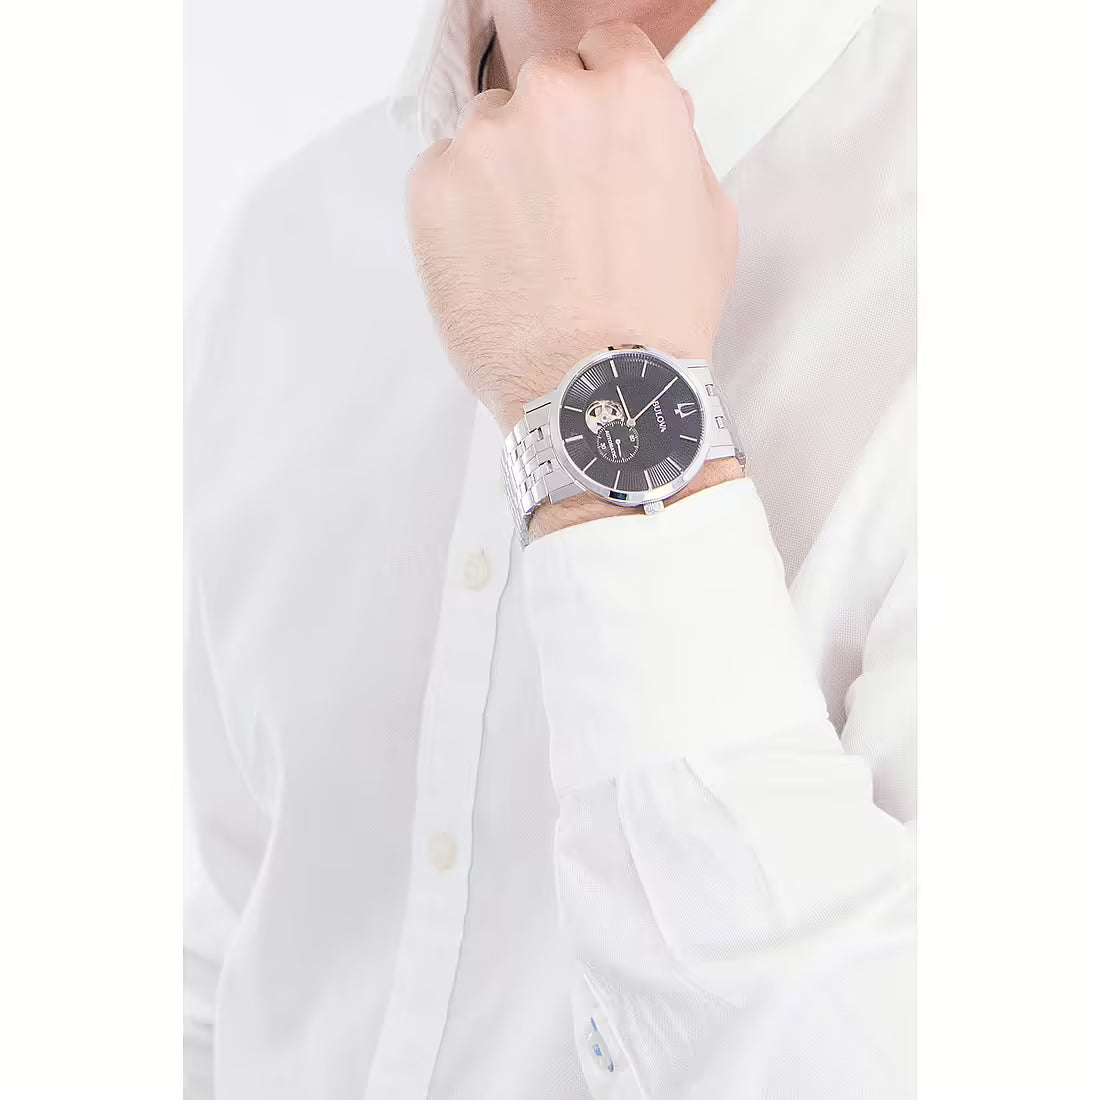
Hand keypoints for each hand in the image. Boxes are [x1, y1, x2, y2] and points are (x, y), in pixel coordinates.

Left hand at [407, 21, 738, 434]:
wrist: (596, 389)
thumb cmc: (656, 321)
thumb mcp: (709, 219)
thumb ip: (674, 147)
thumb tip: (652, 121)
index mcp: (631, 95)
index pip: (605, 51)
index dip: (604, 97)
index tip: (595, 134)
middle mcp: (555, 100)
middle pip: (543, 85)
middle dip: (553, 135)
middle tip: (564, 207)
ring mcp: (486, 142)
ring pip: (488, 127)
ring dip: (502, 168)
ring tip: (527, 246)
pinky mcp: (433, 188)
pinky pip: (442, 174)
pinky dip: (461, 209)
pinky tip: (493, 260)